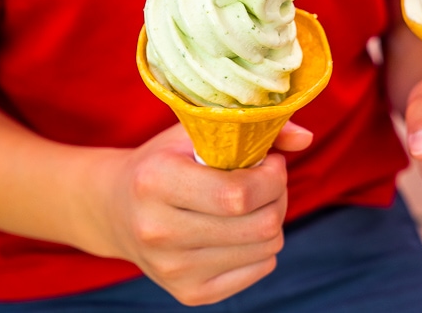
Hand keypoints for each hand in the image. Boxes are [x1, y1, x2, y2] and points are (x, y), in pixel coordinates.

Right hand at [87, 121, 311, 305]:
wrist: (115, 209)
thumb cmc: (164, 161)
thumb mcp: (195, 131)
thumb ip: (251, 128)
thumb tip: (305, 138)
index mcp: (155, 182)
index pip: (239, 194)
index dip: (272, 176)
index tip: (269, 161)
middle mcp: (159, 232)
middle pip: (261, 225)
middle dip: (278, 195)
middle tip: (266, 179)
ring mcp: (172, 270)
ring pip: (267, 248)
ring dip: (272, 219)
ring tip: (251, 202)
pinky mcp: (188, 293)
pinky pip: (260, 269)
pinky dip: (262, 246)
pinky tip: (239, 228)